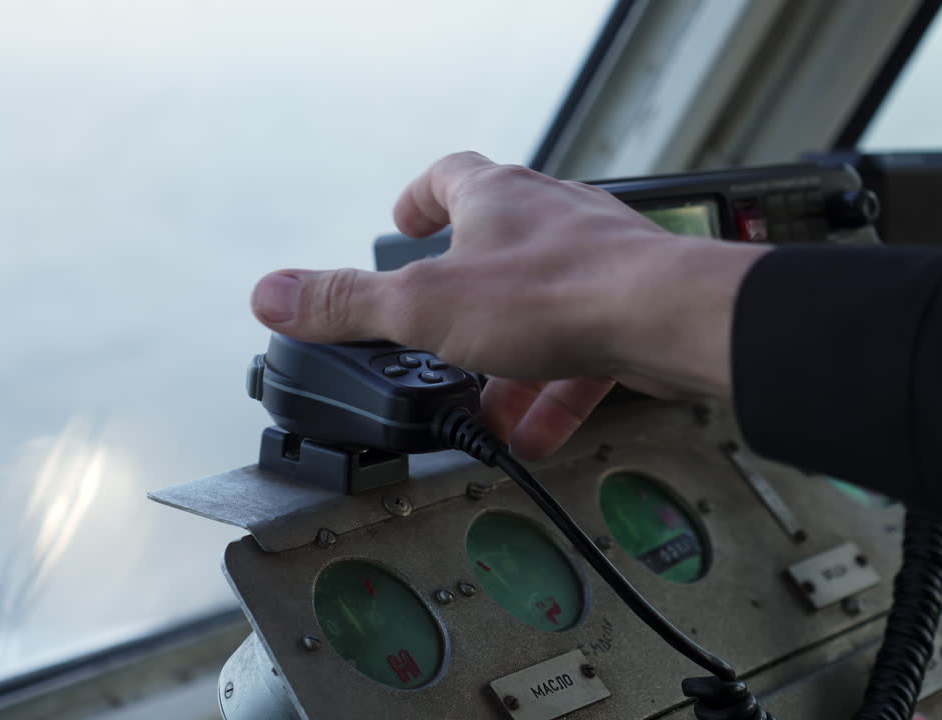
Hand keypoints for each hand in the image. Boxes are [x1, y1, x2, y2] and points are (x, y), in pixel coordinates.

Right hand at [251, 152, 769, 459]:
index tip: (400, 225)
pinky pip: (582, 356)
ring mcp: (595, 266)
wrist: (668, 320)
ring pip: (540, 317)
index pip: (449, 177)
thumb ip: (347, 305)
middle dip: (460, 312)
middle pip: (493, 257)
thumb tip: (272, 295)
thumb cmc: (560, 291)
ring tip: (484, 413)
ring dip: (507, 367)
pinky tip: (534, 437)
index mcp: (498, 199)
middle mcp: (550, 221)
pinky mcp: (629, 313)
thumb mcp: (424, 307)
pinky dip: (553, 395)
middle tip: (435, 347)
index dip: (418, 201)